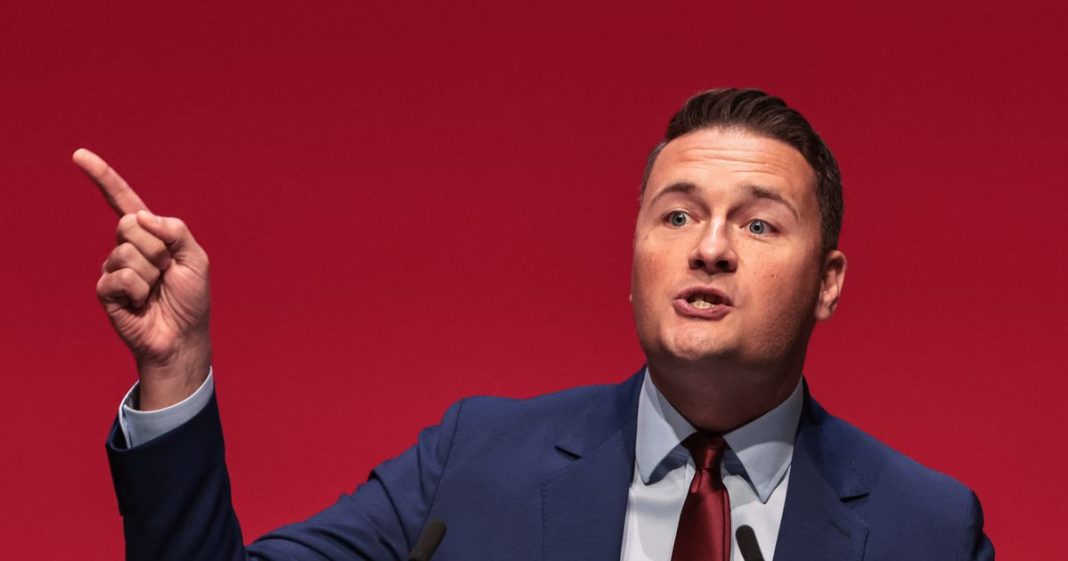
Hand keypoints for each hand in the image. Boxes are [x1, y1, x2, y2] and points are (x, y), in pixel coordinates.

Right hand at [75, 148, 211, 409]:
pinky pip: (121, 276)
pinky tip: (141, 302)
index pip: (123, 201)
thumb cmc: (191, 299)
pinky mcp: (106, 290)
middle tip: (166, 271)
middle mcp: (128, 247)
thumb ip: (177, 231)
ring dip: (151, 274)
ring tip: (156, 291)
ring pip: (128, 252)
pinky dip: (138, 289)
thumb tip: (142, 215)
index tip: (79, 155)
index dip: (103, 178)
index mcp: (150, 235)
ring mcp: (114, 268)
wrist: (182, 337)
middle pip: (130, 224)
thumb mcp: (196, 259)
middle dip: (156, 248)